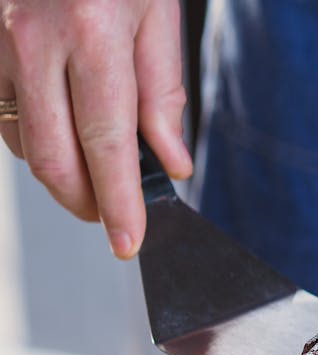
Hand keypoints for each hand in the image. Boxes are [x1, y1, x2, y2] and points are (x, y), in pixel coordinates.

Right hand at [0, 0, 191, 257]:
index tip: (129, 241)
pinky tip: (57, 133)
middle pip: (53, 159)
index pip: (107, 146)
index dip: (119, 204)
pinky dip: (29, 138)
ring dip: (57, 173)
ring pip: (20, 142)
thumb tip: (170, 162)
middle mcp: (32, 39)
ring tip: (90, 172)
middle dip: (84, 204)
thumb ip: (163, 92)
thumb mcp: (155, 9)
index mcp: (91, 33)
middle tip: (111, 215)